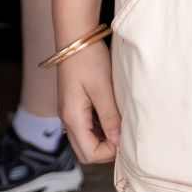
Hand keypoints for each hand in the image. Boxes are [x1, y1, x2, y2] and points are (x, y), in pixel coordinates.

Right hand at [57, 39, 120, 164]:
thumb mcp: (103, 88)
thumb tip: (118, 142)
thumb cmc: (88, 59)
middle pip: (85, 152)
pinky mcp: (73, 106)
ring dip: (103, 141)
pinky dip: (99, 131)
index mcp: (72, 116)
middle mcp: (67, 118)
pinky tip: (111, 117)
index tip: (124, 135)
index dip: (110, 151)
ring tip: (119, 126)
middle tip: (123, 135)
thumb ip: (109, 117)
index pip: (90, 153)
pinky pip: (85, 129)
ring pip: (85, 142)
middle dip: (106, 151)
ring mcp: (68, 112)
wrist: (74, 38)